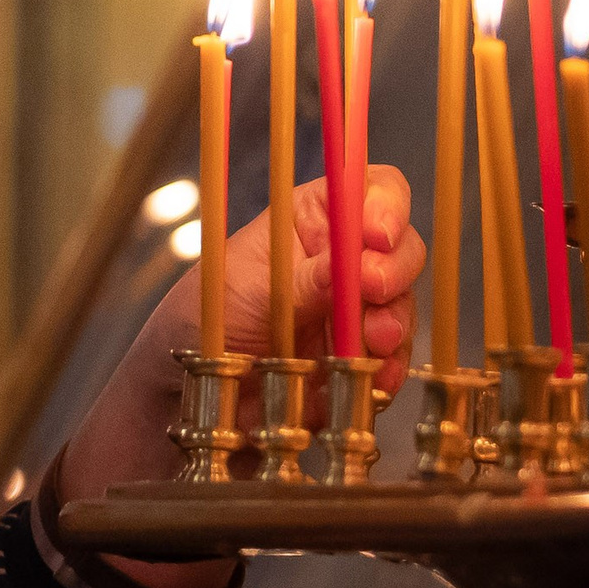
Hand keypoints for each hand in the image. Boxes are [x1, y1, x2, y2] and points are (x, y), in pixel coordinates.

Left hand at [63, 167, 427, 587]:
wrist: (186, 396)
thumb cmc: (201, 321)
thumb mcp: (244, 288)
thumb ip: (304, 277)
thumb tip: (361, 262)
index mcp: (307, 222)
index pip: (368, 191)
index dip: (385, 206)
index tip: (377, 234)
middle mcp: (338, 260)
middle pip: (400, 248)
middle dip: (394, 270)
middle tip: (372, 289)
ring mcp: (353, 310)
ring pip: (402, 305)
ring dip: (392, 323)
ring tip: (367, 341)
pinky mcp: (357, 358)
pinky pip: (393, 360)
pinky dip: (387, 368)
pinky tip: (371, 376)